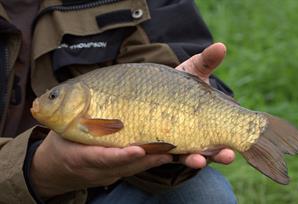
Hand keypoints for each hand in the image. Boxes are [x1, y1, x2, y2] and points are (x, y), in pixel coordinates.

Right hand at [31, 131, 171, 198]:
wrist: (51, 172)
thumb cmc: (58, 145)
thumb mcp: (61, 131)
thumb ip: (76, 118)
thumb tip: (86, 93)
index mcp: (79, 157)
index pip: (103, 158)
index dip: (122, 155)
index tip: (139, 149)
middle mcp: (95, 171)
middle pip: (125, 167)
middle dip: (147, 159)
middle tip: (167, 150)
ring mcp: (104, 176)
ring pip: (131, 170)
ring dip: (151, 161)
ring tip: (170, 151)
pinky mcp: (111, 176)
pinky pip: (130, 169)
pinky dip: (145, 162)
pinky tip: (159, 155)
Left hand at [175, 42, 234, 168]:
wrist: (154, 91)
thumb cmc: (179, 83)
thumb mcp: (193, 71)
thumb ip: (206, 62)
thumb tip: (221, 46)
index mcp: (212, 122)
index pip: (227, 136)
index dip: (232, 144)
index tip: (234, 147)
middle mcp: (200, 136)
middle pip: (214, 152)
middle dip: (220, 156)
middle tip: (226, 155)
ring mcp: (182, 143)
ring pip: (193, 157)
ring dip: (197, 160)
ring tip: (198, 160)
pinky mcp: (164, 147)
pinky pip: (167, 155)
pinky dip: (166, 155)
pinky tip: (163, 153)